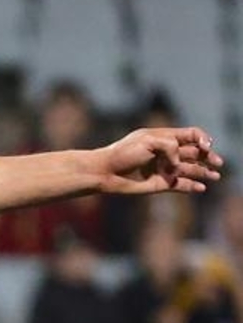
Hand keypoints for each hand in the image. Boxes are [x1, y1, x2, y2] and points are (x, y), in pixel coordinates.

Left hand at [96, 127, 222, 194]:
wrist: (105, 172)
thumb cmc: (124, 153)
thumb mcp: (149, 140)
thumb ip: (171, 147)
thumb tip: (178, 165)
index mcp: (165, 137)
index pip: (192, 135)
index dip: (203, 139)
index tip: (205, 147)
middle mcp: (167, 153)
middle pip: (195, 153)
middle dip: (208, 157)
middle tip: (217, 163)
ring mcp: (164, 169)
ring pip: (190, 170)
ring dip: (203, 172)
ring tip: (214, 176)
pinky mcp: (160, 184)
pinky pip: (180, 185)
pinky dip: (191, 186)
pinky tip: (201, 188)